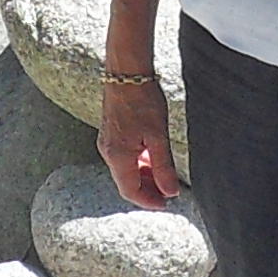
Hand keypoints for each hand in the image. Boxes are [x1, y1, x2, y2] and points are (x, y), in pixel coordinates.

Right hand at [100, 74, 182, 206]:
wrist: (126, 72)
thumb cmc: (143, 100)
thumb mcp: (158, 136)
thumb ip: (163, 166)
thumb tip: (170, 191)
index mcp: (118, 156)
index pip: (131, 191)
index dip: (149, 201)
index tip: (167, 204)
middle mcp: (108, 152)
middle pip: (126, 182)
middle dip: (147, 190)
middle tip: (169, 192)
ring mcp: (107, 142)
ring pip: (125, 170)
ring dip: (143, 176)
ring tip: (164, 176)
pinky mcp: (110, 133)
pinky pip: (123, 157)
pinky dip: (138, 163)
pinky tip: (153, 158)